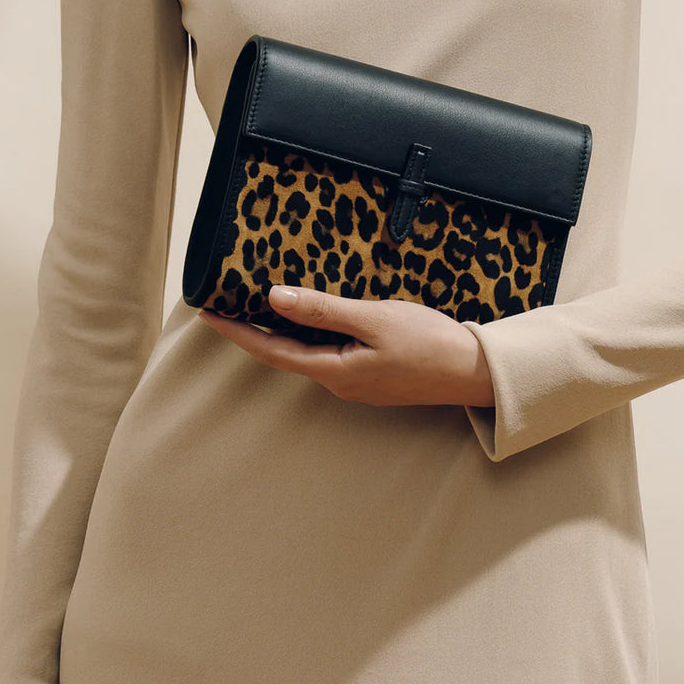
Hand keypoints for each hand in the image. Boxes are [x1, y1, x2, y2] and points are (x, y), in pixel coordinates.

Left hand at [198, 285, 495, 407]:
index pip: (272, 350)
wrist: (475, 372)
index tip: (207, 314)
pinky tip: (314, 317)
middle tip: (228, 304)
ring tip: (262, 305)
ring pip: (310, 353)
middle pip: (287, 354)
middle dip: (256, 330)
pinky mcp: (373, 376)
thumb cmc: (430, 345)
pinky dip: (314, 334)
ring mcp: (358, 383)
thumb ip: (324, 310)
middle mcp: (340, 383)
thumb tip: (276, 299)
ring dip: (285, 331)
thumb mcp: (374, 319)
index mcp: (335, 371)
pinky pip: (332, 353)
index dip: (237, 332)